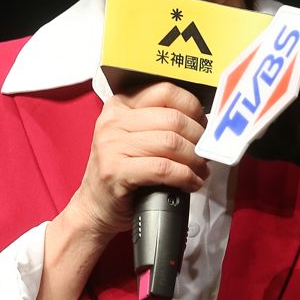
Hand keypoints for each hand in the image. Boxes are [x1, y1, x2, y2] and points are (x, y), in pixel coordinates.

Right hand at [38, 83, 208, 299]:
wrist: (94, 207)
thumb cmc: (121, 172)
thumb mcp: (133, 137)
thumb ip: (159, 123)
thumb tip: (203, 123)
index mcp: (120, 105)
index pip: (165, 91)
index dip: (192, 108)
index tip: (203, 125)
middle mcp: (112, 121)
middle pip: (173, 119)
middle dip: (199, 138)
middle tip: (206, 153)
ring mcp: (111, 145)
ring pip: (171, 143)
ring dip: (195, 160)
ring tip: (201, 171)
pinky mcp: (116, 171)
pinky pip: (163, 168)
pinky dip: (185, 177)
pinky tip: (191, 183)